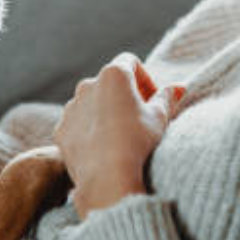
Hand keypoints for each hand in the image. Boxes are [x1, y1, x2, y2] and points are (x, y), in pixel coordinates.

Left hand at [53, 53, 184, 218]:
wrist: (107, 177)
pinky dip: (89, 130)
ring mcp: (71, 107)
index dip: (144, 79)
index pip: (130, 63)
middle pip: (108, 82)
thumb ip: (167, 97)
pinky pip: (77, 124)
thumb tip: (178, 87)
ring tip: (121, 136)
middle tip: (139, 118)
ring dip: (105, 112)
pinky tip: (103, 148)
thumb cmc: (137, 142)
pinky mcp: (61, 129)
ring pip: (91, 102)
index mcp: (113, 74)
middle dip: (124, 95)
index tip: (152, 100)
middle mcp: (87, 85)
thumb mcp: (160, 117)